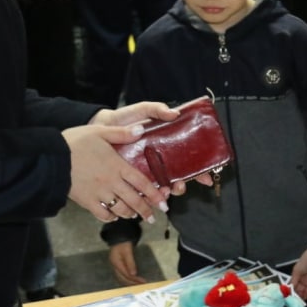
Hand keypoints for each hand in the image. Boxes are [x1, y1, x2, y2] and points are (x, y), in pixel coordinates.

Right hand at [62, 124, 171, 222]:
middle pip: (134, 200)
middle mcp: (111, 182)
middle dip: (146, 210)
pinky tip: (114, 216)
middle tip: (153, 217)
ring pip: (120, 209)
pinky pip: (102, 213)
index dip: (155, 195)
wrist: (51, 158)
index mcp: (117, 165)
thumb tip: (141, 130)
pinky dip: (110, 217)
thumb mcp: (99, 131)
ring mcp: (99, 193)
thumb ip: (121, 133)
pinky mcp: (86, 201)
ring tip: (136, 216)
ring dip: (130, 214)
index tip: (163, 203)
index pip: (142, 183)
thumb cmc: (75, 142)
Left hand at [93, 103, 214, 188]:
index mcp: (166, 146)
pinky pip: (143, 191)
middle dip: (183, 185)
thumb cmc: (124, 119)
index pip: (188, 160)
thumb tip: (174, 113)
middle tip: (180, 185)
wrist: (100, 128)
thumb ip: (157, 109)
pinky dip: (149, 197)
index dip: (200, 171)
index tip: (206, 177)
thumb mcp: (142, 110)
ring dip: (168, 193)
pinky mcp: (132, 178)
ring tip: (165, 191)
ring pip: (163, 187)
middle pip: (178, 178)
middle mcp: (159, 161)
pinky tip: (150, 196)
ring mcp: (146, 171)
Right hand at [108, 241, 144, 285]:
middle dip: (132, 283)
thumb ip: (130, 263)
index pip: (125, 274)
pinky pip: (122, 276)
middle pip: (123, 278)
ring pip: (122, 278)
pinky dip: (128, 279)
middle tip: (142, 285)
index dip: (134, 279)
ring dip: (130, 282)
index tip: (142, 282)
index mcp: (116, 263)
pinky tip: (133, 281)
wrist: (119, 238)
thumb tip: (133, 274)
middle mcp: (114, 266)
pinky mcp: (117, 266)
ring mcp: (115, 267)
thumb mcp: (128, 251)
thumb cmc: (123, 243)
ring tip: (139, 285)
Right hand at [291, 247, 306, 302]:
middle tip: (298, 298)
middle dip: (299, 296)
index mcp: (299, 276)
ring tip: (305, 297)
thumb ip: (293, 280)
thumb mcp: (297, 269)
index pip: (295, 287)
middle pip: (301, 292)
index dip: (293, 292)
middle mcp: (306, 281)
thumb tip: (289, 290)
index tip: (291, 296)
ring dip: (306, 297)